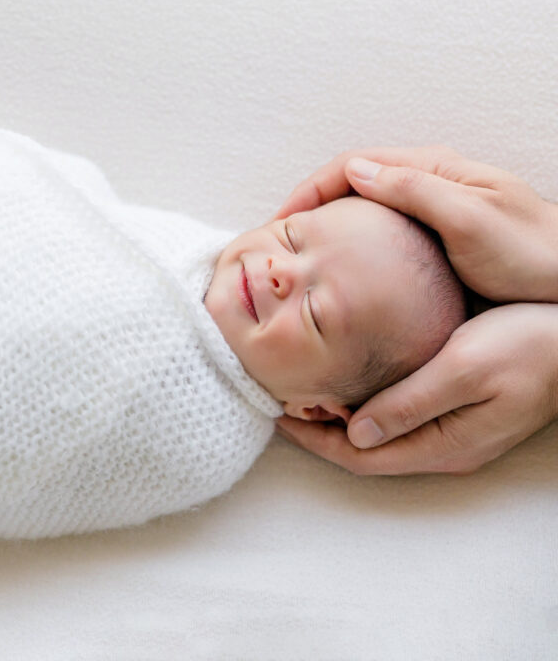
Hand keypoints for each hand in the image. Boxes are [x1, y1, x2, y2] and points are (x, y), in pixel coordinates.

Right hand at [274, 146, 557, 302]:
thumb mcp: (474, 221)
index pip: (351, 165)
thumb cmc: (537, 257)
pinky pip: (380, 242)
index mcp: (434, 171)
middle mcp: (429, 188)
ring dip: (327, 231)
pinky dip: (350, 252)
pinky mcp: (435, 248)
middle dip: (309, 210)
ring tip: (300, 262)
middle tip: (279, 245)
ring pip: (363, 215)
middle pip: (351, 187)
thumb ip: (416, 190)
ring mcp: (431, 217)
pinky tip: (341, 279)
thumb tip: (354, 171)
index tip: (279, 224)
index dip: (308, 191)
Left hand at [275, 303, 557, 474]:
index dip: (312, 440)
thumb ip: (410, 403)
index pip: (358, 457)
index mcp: (442, 444)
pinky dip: (364, 405)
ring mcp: (453, 433)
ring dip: (339, 419)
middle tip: (278, 400)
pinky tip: (349, 378)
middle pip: (363, 452)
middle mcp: (444, 447)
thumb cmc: (529, 347)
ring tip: (303, 390)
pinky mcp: (460, 411)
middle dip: (318, 431)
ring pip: (379, 435)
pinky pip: (398, 418)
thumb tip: (355, 433)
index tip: (275, 414)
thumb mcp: (465, 369)